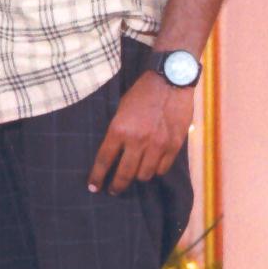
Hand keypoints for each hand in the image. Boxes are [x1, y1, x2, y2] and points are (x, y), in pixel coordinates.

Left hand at [87, 71, 193, 195]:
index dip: (97, 176)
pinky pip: (162, 169)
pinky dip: (156, 169)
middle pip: (124, 174)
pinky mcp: (173, 145)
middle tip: (113, 190)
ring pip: (144, 175)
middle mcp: (137, 139)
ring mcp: (157, 144)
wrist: (170, 79)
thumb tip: (114, 152)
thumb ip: (118, 130)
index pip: (104, 160)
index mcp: (119, 128)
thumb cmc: (143, 91)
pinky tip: (153, 165)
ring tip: (136, 172)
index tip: (94, 187)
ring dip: (138, 175)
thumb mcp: (122, 108)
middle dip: (117, 185)